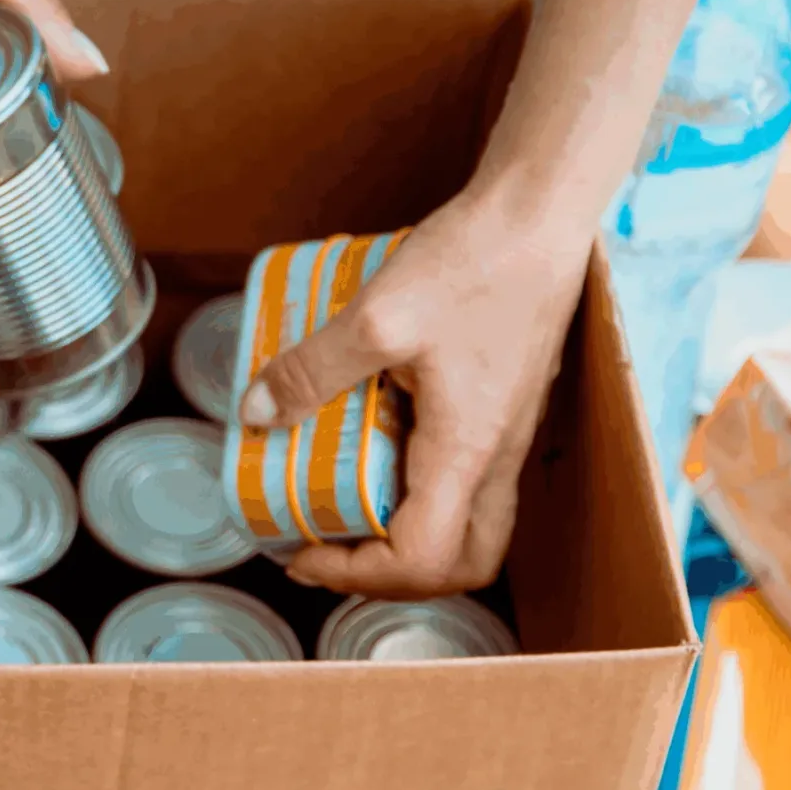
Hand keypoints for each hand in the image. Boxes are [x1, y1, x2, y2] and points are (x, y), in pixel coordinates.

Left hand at [238, 191, 592, 596]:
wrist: (537, 216)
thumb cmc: (473, 263)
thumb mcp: (376, 317)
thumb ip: (312, 371)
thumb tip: (253, 415)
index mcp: (467, 452)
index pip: (421, 560)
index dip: (356, 573)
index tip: (301, 551)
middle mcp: (497, 457)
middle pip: (460, 563)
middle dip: (389, 572)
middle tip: (326, 545)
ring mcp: (505, 434)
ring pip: (469, 525)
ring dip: (405, 533)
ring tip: (340, 502)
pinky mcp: (502, 407)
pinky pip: (466, 479)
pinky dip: (418, 487)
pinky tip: (372, 440)